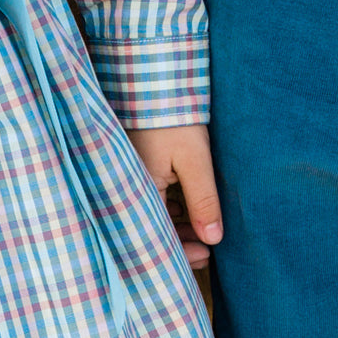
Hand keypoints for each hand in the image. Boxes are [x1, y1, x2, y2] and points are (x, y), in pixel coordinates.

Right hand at [125, 124, 222, 267]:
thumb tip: (213, 239)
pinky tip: (182, 209)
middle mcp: (124, 187)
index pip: (154, 235)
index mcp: (134, 189)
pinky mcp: (133, 168)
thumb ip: (203, 200)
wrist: (154, 80)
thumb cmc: (172, 117)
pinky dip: (167, 208)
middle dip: (178, 242)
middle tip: (208, 252)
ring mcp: (126, 178)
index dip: (179, 252)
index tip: (205, 257)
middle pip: (150, 228)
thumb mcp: (194, 160)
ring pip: (150, 214)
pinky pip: (147, 198)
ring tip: (200, 232)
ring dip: (174, 226)